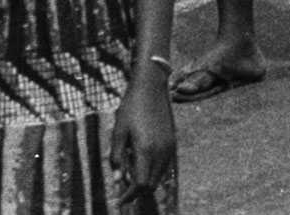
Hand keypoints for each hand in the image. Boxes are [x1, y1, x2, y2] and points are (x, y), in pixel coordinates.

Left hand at [110, 78, 176, 205]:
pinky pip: (164, 166)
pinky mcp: (172, 141)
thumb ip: (117, 157)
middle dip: (137, 191)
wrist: (151, 87)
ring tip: (131, 177)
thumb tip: (117, 180)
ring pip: (159, 176)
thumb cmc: (131, 107)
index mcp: (146, 149)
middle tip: (123, 191)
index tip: (120, 201)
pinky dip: (154, 172)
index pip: (140, 183)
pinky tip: (142, 165)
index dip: (129, 195)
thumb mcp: (118, 131)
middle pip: (151, 184)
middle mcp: (160, 150)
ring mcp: (169, 146)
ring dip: (146, 182)